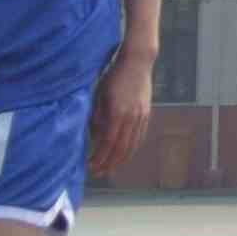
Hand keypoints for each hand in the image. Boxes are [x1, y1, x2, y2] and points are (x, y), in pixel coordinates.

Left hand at [89, 50, 151, 177]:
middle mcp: (132, 117)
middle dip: (109, 163)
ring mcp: (142, 116)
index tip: (90, 166)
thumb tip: (94, 138)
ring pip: (132, 145)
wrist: (137, 62)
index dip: (99, 157)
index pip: (108, 143)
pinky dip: (131, 149)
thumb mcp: (99, 95)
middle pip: (121, 148)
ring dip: (120, 160)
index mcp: (118, 113)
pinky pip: (139, 137)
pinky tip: (124, 154)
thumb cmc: (113, 76)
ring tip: (110, 168)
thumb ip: (97, 118)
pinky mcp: (146, 113)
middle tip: (98, 173)